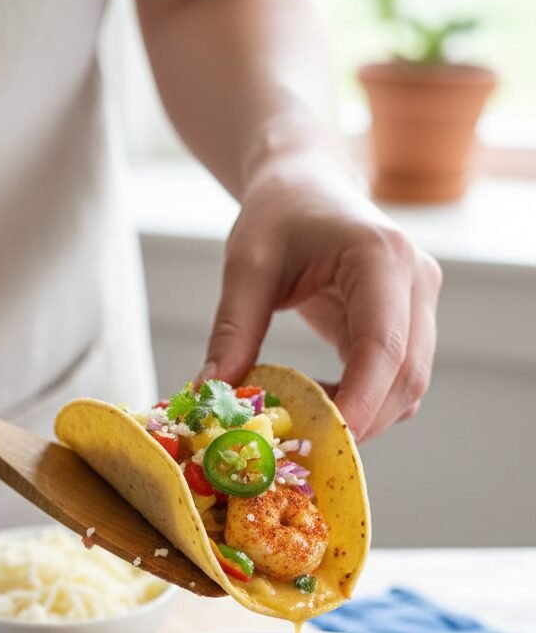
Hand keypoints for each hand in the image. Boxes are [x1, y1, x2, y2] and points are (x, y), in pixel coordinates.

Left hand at [200, 151, 442, 441]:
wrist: (306, 182)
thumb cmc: (278, 213)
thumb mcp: (246, 266)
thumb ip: (232, 332)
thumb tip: (212, 396)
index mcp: (380, 257)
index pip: (383, 345)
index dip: (360, 402)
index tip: (326, 442)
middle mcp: (415, 280)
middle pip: (406, 377)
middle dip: (359, 422)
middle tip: (301, 449)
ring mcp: (420, 304)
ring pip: (409, 387)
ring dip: (363, 418)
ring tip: (303, 424)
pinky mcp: (410, 323)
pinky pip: (397, 381)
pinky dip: (364, 404)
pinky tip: (319, 403)